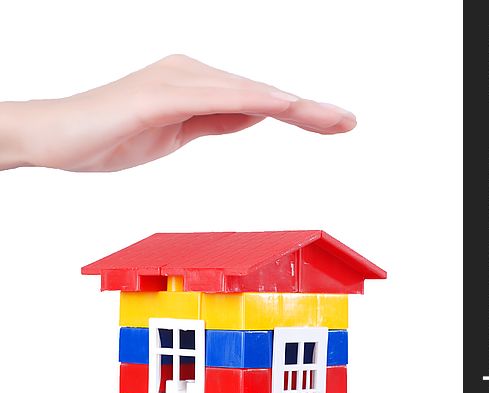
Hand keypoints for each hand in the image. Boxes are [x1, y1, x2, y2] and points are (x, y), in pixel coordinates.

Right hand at [0, 54, 354, 170]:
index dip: (297, 113)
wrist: (56, 138)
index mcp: (195, 86)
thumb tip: (253, 113)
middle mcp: (192, 74)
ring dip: (294, 106)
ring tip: (332, 119)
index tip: (331, 124)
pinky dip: (253, 101)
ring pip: (247, 92)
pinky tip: (283, 106)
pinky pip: (216, 98)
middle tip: (348, 121)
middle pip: (261, 93)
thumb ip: (213, 120)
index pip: (257, 102)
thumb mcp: (176, 133)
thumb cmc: (110, 137)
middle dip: (308, 109)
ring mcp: (177, 80)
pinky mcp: (160, 94)